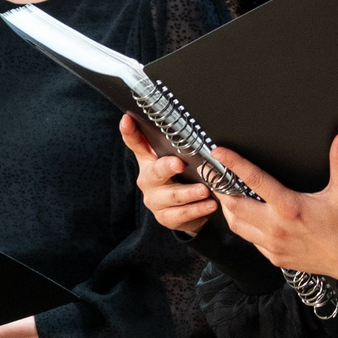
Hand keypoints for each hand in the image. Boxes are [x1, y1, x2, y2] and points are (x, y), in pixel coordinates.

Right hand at [123, 117, 221, 233]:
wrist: (186, 210)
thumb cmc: (182, 176)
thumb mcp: (177, 158)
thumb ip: (177, 144)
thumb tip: (189, 120)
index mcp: (148, 160)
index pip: (135, 143)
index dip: (130, 132)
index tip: (127, 120)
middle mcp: (147, 179)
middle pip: (155, 172)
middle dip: (167, 167)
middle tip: (180, 164)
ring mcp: (154, 200)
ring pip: (172, 196)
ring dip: (190, 192)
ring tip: (205, 190)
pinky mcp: (165, 217)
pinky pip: (182, 214)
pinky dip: (198, 209)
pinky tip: (210, 205)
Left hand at [212, 132, 337, 280]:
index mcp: (289, 207)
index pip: (254, 179)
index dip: (234, 163)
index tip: (219, 153)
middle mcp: (275, 227)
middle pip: (234, 206)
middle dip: (220, 190)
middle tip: (213, 175)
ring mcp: (272, 245)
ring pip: (237, 226)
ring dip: (228, 210)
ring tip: (225, 195)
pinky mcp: (274, 257)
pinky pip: (250, 240)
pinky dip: (243, 227)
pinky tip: (247, 218)